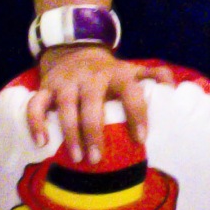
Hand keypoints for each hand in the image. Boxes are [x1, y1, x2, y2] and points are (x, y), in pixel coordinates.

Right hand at [27, 44, 171, 160]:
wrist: (74, 50)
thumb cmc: (109, 72)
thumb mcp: (133, 69)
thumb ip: (155, 76)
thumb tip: (174, 90)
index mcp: (118, 74)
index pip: (130, 92)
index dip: (136, 113)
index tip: (140, 139)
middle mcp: (91, 77)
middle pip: (92, 103)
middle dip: (94, 131)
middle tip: (98, 159)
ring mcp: (67, 82)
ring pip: (65, 106)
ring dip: (70, 132)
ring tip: (76, 157)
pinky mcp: (46, 87)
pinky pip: (36, 104)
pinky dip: (35, 122)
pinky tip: (41, 143)